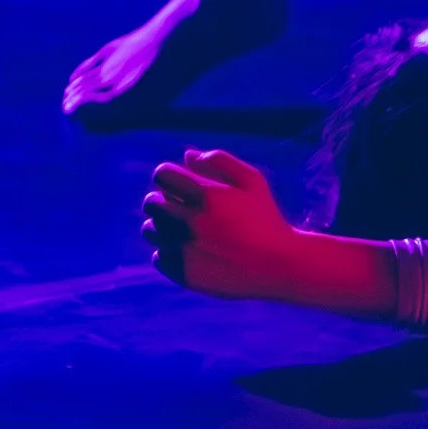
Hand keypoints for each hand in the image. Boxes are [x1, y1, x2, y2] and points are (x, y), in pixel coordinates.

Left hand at [142, 148, 304, 301]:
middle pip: (151, 202)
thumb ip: (220, 161)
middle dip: (161, 199)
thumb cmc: (265, 218)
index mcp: (207, 194)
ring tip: (182, 228)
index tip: (178, 183)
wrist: (278, 264)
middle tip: (179, 206)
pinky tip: (190, 250)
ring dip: (161, 226)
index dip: (168, 175)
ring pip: (149, 230)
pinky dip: (170, 252)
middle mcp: (191, 221)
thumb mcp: (253, 181)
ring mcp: (185, 249)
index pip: (162, 175)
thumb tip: (187, 156)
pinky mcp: (183, 273)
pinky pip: (159, 256)